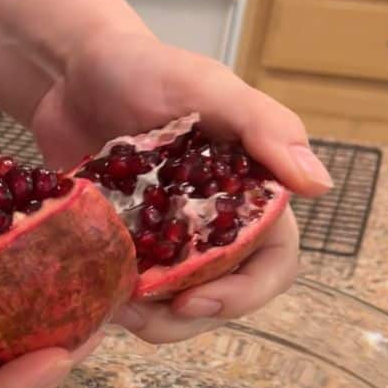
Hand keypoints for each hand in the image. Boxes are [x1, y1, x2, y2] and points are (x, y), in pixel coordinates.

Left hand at [29, 30, 332, 340]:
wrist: (69, 71)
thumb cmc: (143, 68)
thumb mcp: (205, 87)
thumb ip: (263, 128)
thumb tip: (319, 184)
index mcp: (249, 194)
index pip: (272, 264)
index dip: (243, 295)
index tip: (193, 303)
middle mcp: (214, 223)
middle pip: (221, 296)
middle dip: (185, 319)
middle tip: (140, 319)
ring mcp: (167, 238)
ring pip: (174, 304)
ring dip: (150, 320)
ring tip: (112, 311)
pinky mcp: (124, 245)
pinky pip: (128, 290)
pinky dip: (115, 302)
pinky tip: (91, 298)